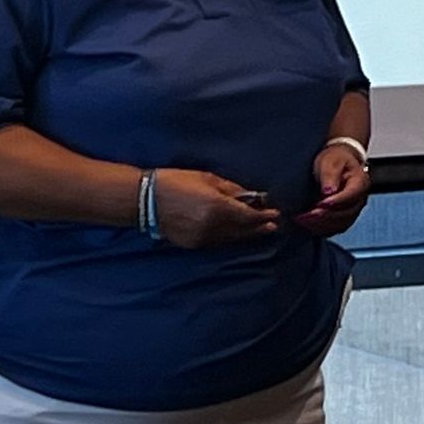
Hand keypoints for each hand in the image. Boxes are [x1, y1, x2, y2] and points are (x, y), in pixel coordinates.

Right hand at [151, 169, 279, 248]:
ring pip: (231, 239)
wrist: (147, 200)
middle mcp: (213, 227)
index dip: (264, 216)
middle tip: (272, 225)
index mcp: (218, 207)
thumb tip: (251, 197)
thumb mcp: (208, 178)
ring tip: (258, 229)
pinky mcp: (194, 245)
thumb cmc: (178, 181)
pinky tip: (235, 232)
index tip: (276, 213)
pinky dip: (230, 237)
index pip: (248, 216)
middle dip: (259, 228)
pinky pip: (219, 242)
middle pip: (243, 230)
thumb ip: (232, 189)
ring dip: (246, 234)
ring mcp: (203, 239)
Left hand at [294, 142, 370, 237]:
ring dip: (320, 225)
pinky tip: (306, 224)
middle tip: (306, 214)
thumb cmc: (335, 159)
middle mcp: (359, 200)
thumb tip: (328, 190)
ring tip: (302, 219)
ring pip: (339, 224)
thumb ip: (330, 173)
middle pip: (346, 214)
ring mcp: (352, 211)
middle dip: (324, 216)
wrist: (336, 163)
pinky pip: (333, 229)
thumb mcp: (331, 160)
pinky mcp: (342, 219)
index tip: (320, 203)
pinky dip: (319, 229)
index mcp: (360, 183)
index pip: (351, 195)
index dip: (336, 201)